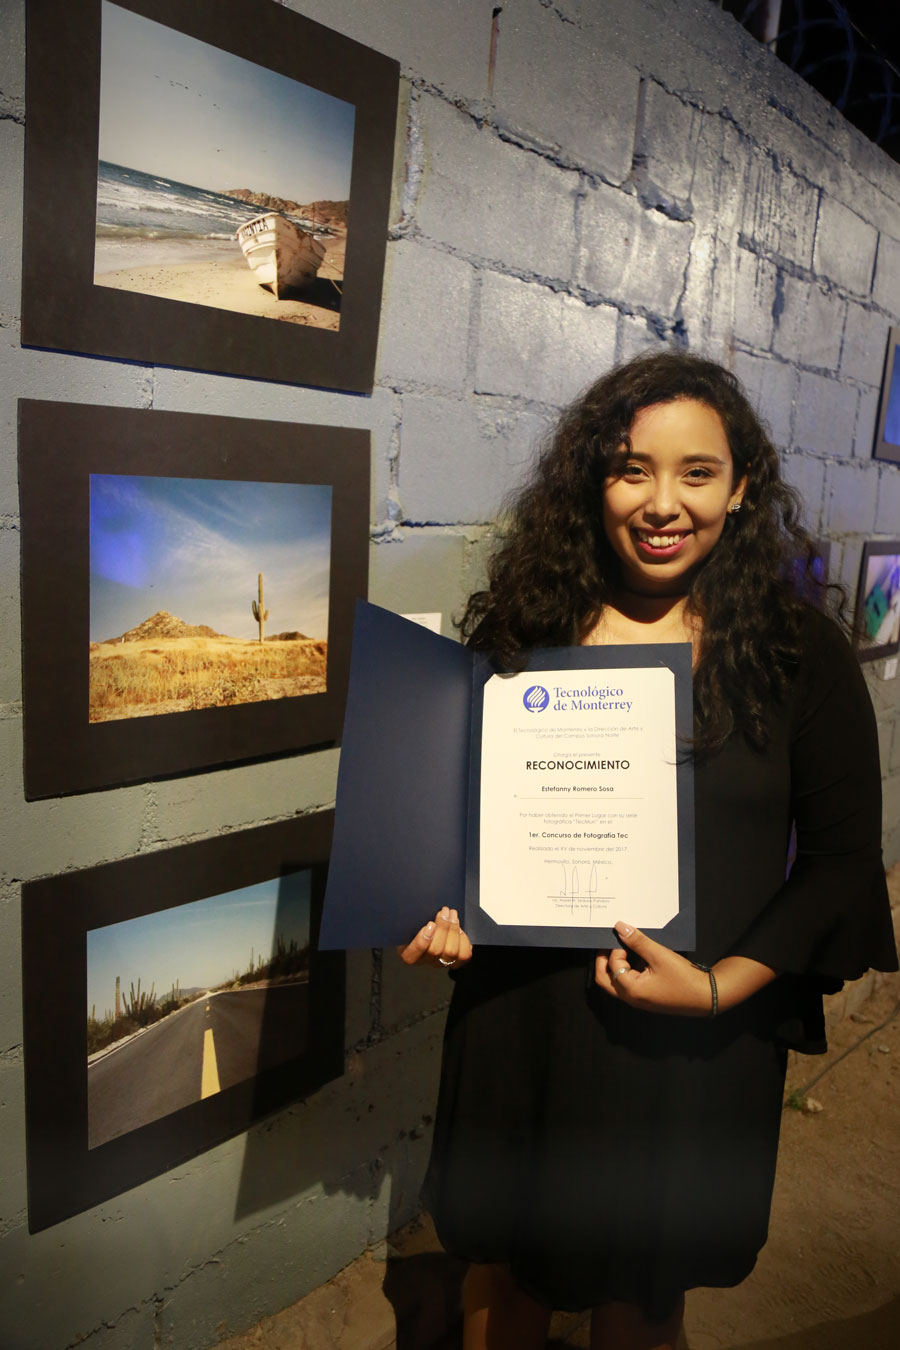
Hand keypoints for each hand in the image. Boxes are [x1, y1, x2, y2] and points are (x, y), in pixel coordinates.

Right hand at [397, 907, 472, 970]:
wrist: (432, 926)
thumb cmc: (418, 922)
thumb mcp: (410, 920)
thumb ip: (411, 919)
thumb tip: (413, 906)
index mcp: (407, 953)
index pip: (411, 956)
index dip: (421, 942)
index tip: (430, 924)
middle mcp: (425, 960)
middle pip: (435, 951)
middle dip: (443, 928)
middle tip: (444, 912)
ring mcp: (441, 962)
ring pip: (451, 952)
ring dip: (454, 930)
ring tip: (452, 915)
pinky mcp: (455, 961)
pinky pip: (464, 955)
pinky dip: (463, 940)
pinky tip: (459, 929)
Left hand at [594, 922, 711, 1015]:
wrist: (706, 996)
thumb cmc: (684, 978)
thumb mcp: (660, 955)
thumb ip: (638, 941)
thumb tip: (621, 927)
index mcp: (632, 990)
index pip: (612, 966)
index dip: (616, 949)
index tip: (626, 937)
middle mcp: (631, 999)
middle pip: (604, 979)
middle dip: (604, 960)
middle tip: (611, 943)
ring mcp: (638, 1000)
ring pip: (616, 982)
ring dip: (616, 965)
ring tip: (626, 948)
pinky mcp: (646, 998)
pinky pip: (629, 984)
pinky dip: (628, 970)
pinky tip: (640, 958)